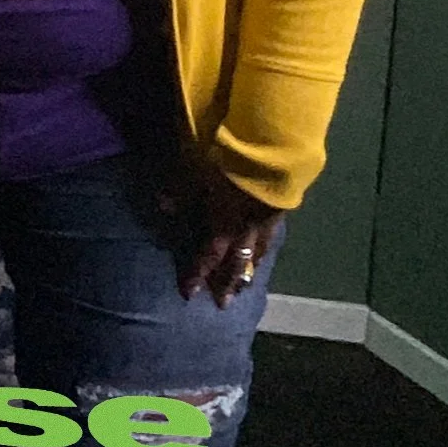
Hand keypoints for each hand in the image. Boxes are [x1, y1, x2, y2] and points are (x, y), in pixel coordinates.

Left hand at [158, 164, 282, 309]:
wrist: (273, 144)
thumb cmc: (229, 156)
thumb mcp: (196, 168)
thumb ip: (181, 190)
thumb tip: (163, 207)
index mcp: (226, 221)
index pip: (209, 254)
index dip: (199, 273)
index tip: (190, 294)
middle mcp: (249, 225)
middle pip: (238, 259)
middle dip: (229, 281)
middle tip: (226, 302)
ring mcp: (270, 215)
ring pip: (260, 247)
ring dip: (250, 264)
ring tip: (248, 277)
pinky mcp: (284, 201)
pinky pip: (273, 230)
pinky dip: (266, 242)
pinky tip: (266, 243)